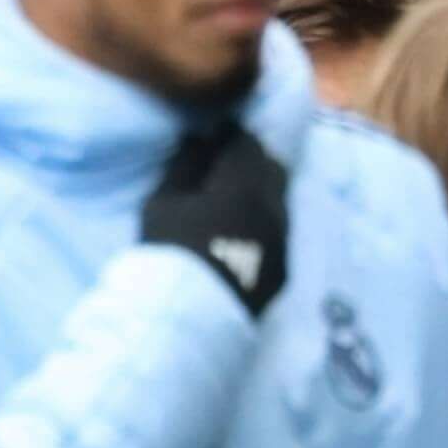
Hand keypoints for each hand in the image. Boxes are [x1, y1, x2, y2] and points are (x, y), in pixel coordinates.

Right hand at [143, 118, 287, 318]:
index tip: (215, 132)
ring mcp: (283, 239)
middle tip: (227, 163)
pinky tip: (242, 235)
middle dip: (252, 160)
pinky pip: (278, 233)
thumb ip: (185, 166)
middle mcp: (274, 206)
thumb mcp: (163, 203)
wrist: (185, 316)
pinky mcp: (283, 268)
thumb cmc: (168, 253)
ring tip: (235, 199)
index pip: (246, 143)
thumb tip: (198, 137)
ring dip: (260, 193)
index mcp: (245, 183)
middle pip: (272, 168)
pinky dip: (262, 224)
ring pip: (278, 201)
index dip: (230, 134)